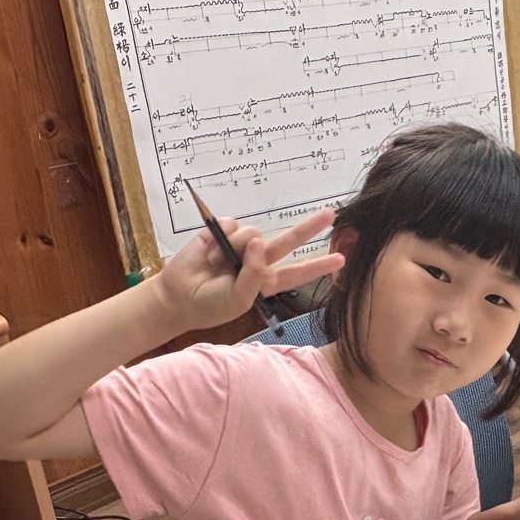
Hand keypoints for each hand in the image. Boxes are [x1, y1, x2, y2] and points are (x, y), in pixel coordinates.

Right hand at [150, 208, 344, 330]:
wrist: (178, 297)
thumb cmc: (211, 305)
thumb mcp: (239, 300)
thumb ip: (254, 275)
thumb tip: (258, 243)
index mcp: (266, 281)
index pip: (297, 274)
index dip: (317, 266)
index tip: (341, 259)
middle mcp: (257, 260)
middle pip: (288, 241)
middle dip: (308, 227)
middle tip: (330, 215)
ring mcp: (239, 245)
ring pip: (252, 233)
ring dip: (235, 245)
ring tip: (217, 263)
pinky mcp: (221, 232)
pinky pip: (230, 224)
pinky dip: (219, 237)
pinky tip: (208, 252)